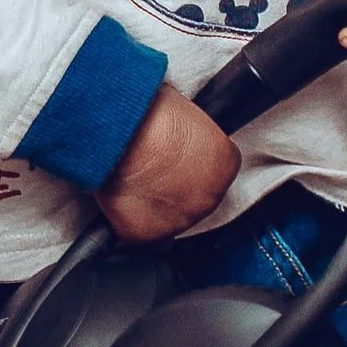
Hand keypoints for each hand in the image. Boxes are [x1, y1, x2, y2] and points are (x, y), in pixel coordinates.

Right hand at [98, 81, 241, 244]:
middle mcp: (209, 197)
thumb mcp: (185, 111)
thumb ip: (191, 136)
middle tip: (154, 171)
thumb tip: (180, 139)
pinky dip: (131, 222)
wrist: (121, 132)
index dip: (195, 166)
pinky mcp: (148, 234)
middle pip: (197, 199)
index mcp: (225, 164)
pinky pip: (141, 235)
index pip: (218, 173)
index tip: (178, 161)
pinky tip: (123, 199)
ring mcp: (181, 220)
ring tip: (136, 183)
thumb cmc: (148, 112)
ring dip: (156, 207)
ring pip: (171, 221)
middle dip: (177, 189)